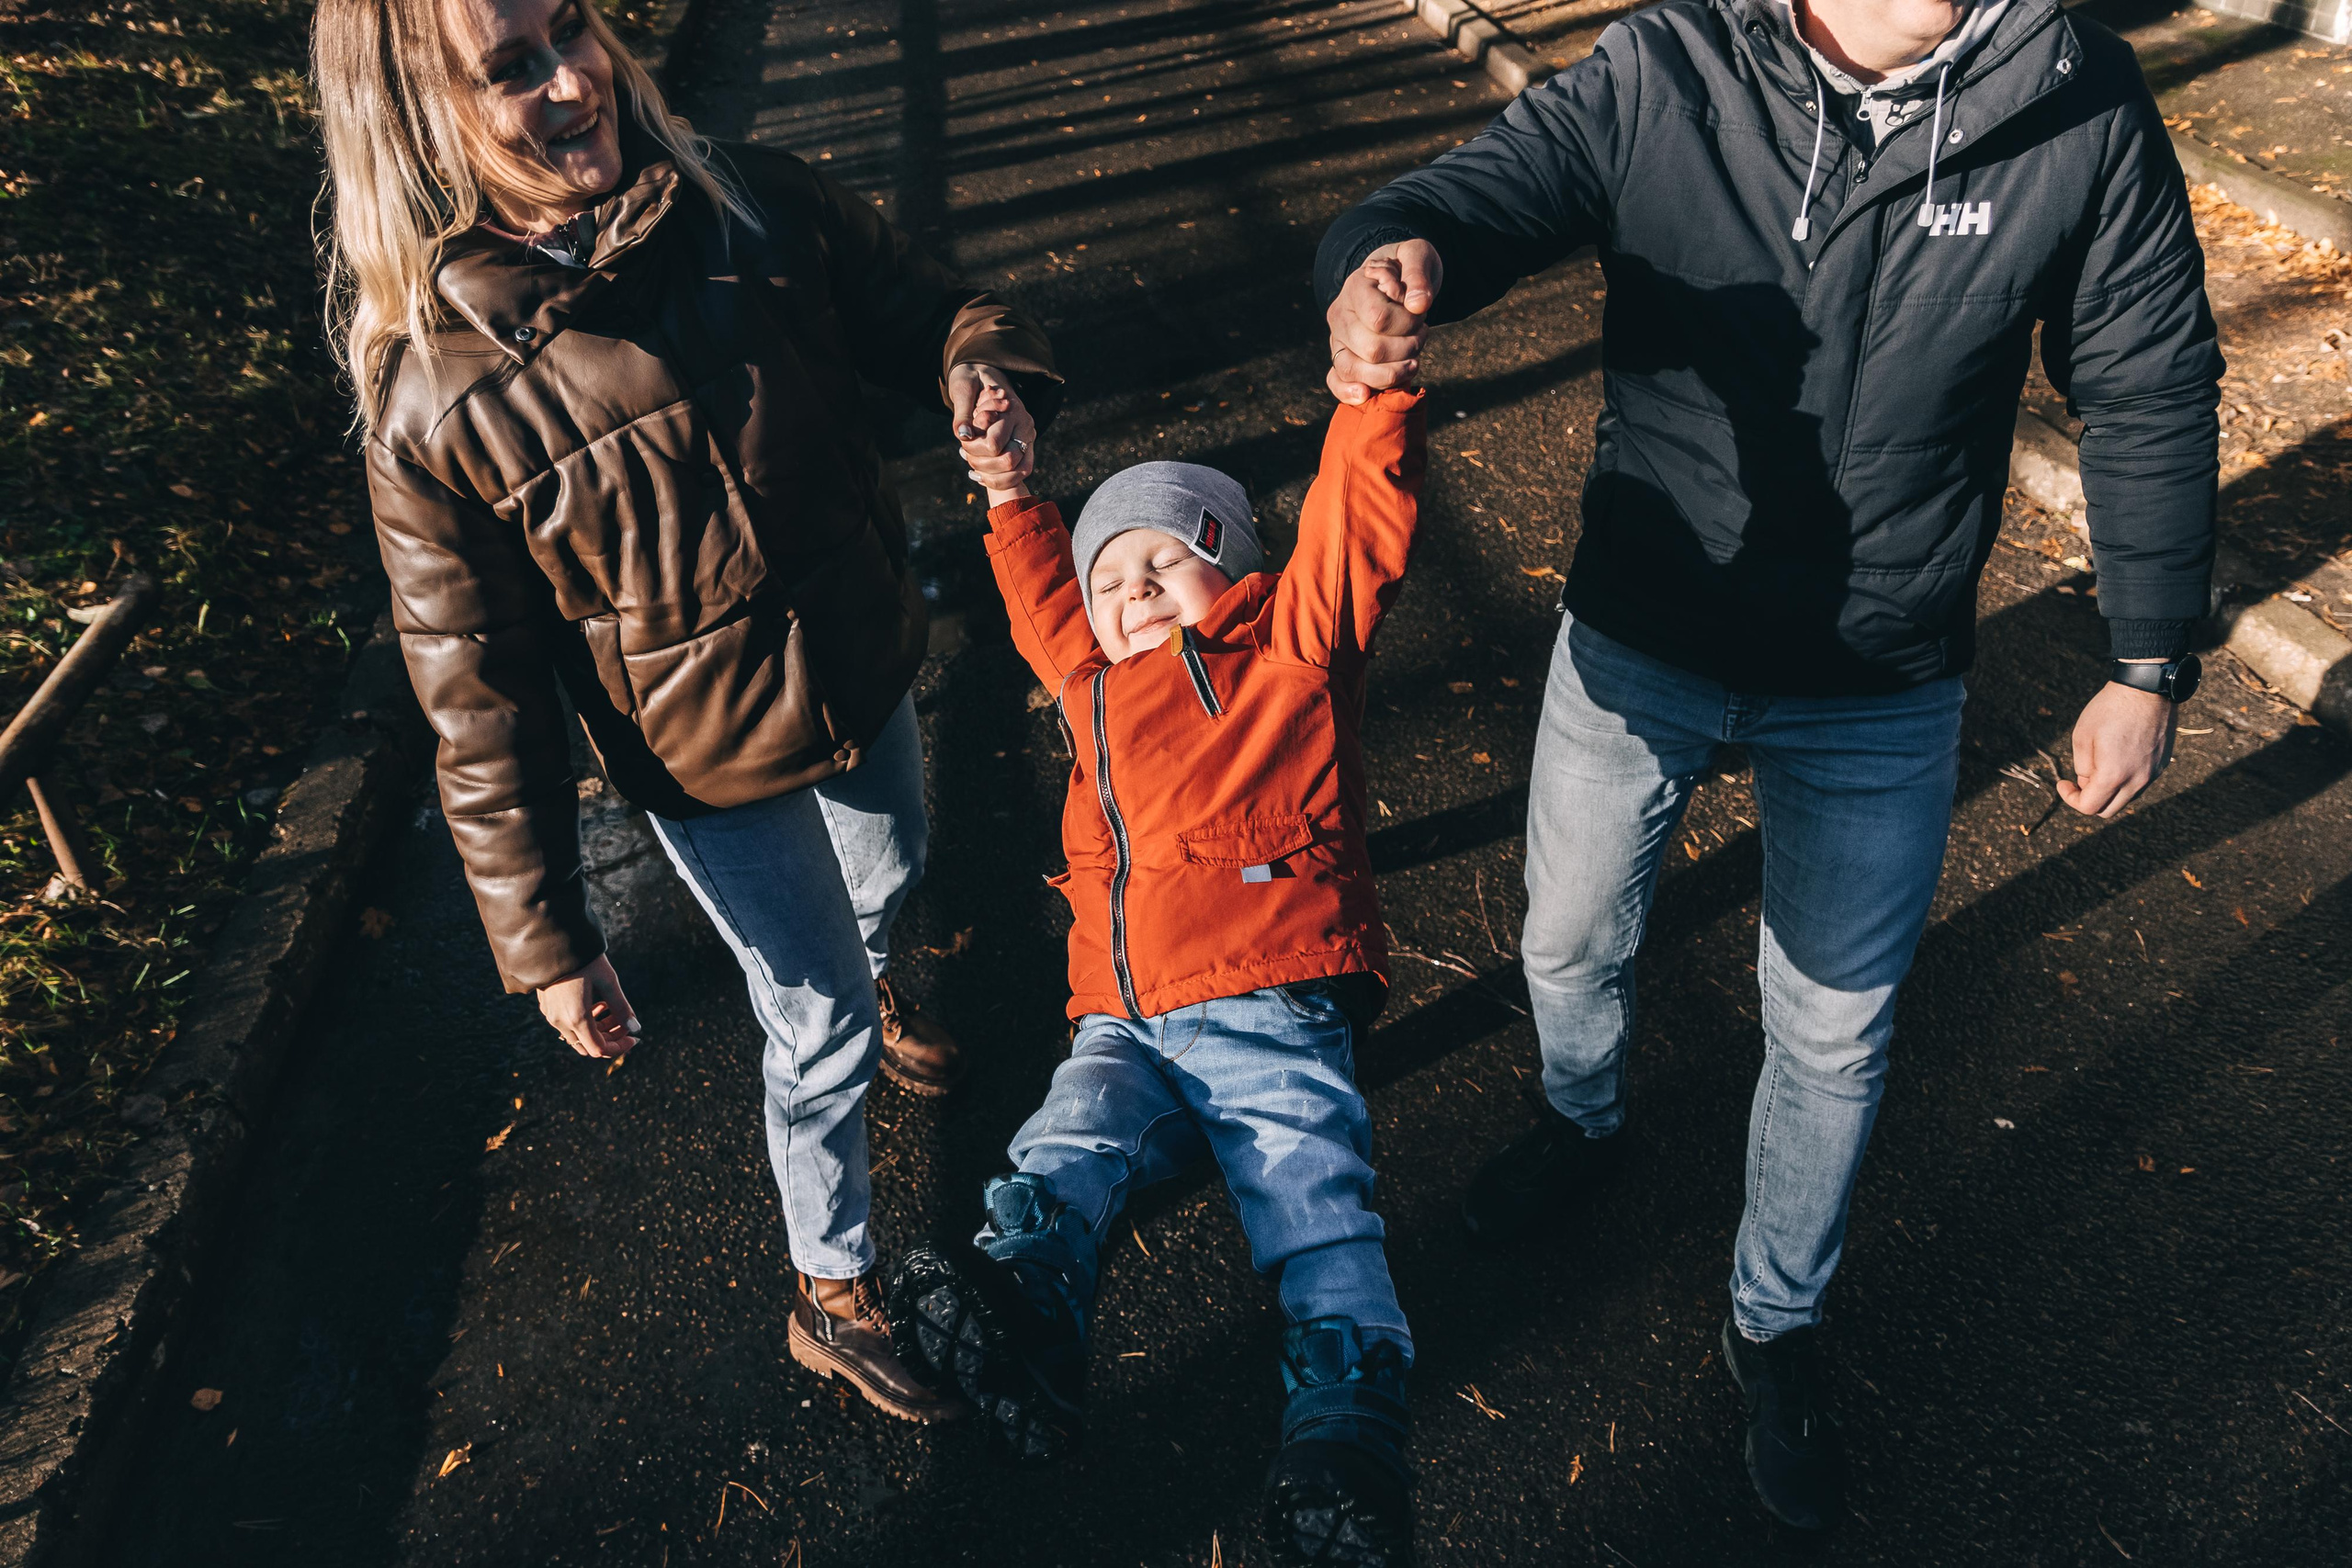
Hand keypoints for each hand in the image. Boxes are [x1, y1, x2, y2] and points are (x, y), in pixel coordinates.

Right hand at [536, 953, 640, 1058]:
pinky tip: (596, 1002)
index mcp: (576, 1018)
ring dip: (598, 1029)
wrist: (552, 940)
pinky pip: (567, 1024)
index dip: (620, 1047)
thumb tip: (636, 1028)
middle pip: (588, 1045)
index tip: (634, 1037)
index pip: (599, 1049)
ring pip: (577, 1036)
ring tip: (611, 1008)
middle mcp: (560, 1021)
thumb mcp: (607, 980)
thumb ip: (621, 1007)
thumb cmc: (583, 958)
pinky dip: (585, 1021)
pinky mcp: (547, 1007)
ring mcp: (551, 1015)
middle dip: (610, 1038)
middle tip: (625, 1021)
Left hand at [948, 362, 1035, 505]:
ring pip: (1017, 472)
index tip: (963, 441)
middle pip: (1009, 461)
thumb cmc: (971, 379)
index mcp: (1013, 410)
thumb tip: (963, 436)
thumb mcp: (963, 389)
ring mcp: (1028, 438)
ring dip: (989, 474)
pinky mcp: (1026, 448)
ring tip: (971, 465)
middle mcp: (1025, 425)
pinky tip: (978, 474)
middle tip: (965, 453)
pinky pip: (1018, 474)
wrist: (983, 375)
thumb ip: (963, 413)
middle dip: (981, 463)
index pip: (994, 444)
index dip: (974, 448)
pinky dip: (997, 479)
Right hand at [1326, 239, 1443, 404]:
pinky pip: (1336, 380)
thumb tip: (1418, 304)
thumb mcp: (1417, 257)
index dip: (1408, 324)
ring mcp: (1337, 338)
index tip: (1421, 313)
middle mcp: (1340, 315)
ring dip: (1392, 372)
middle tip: (1422, 335)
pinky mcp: (1341, 356)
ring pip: (1354, 369)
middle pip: (1372, 350)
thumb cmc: (1405, 267)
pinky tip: (1365, 395)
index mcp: (1355, 288)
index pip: (1380, 319)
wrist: (1393, 277)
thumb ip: (1418, 273)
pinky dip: (1349, 392)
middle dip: (1407, 349)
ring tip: (1412, 360)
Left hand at [2057, 674, 2175, 818]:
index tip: (2063, 783)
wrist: (2146, 689)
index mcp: (2114, 775)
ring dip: (2108, 790)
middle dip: (2090, 799)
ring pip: (2125, 797)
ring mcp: (2153, 773)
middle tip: (2079, 779)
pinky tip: (2117, 757)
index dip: (2071, 799)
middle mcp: (2138, 780)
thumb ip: (2082, 766)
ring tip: (2098, 764)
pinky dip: (2124, 780)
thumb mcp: (2082, 737)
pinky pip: (2139, 784)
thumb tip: (2087, 782)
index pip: (2090, 806)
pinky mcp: (2161, 764)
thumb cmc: (2109, 710)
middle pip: (2108, 809)